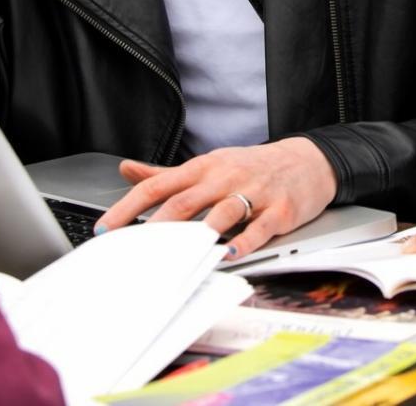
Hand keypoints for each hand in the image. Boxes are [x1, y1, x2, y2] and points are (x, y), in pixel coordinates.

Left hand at [94, 137, 338, 259]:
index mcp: (204, 168)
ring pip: (222, 213)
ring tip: (179, 254)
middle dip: (156, 228)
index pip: (159, 186)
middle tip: (134, 251)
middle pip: (185, 202)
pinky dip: (245, 241)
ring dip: (200, 234)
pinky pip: (260, 227)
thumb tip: (126, 170)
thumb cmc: (252, 167)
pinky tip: (231, 254)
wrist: (308, 161)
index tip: (107, 229)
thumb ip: (166, 173)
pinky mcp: (281, 210)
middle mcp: (226, 178)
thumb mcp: (209, 164)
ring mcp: (255, 193)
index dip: (129, 207)